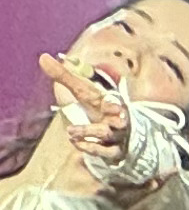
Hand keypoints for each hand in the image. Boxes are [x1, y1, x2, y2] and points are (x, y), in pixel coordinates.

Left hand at [36, 51, 127, 193]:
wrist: (123, 135)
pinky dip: (89, 147)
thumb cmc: (100, 109)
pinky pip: (103, 151)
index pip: (112, 99)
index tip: (110, 103)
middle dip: (116, 114)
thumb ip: (64, 76)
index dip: (113, 101)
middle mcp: (117, 118)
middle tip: (111, 111)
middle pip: (119, 117)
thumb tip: (43, 57)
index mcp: (111, 102)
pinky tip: (76, 143)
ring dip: (89, 132)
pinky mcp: (113, 151)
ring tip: (71, 131)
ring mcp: (116, 135)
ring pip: (106, 134)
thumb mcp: (84, 93)